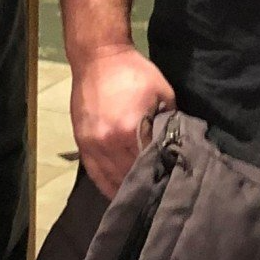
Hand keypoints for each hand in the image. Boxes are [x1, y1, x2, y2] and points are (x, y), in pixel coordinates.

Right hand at [70, 44, 175, 197]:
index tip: (171, 186)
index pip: (149, 164)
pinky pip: (94, 173)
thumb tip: (177, 146)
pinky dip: (106, 185)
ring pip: (110, 179)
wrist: (97, 57)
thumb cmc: (134, 72)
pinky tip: (117, 194)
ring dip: (125, 191)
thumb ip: (170, 122)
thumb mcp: (163, 93)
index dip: (160, 176)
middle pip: (129, 176)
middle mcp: (109, 142)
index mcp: (131, 129)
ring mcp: (92, 144)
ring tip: (140, 202)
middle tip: (158, 198)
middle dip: (144, 186)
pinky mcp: (81, 143)